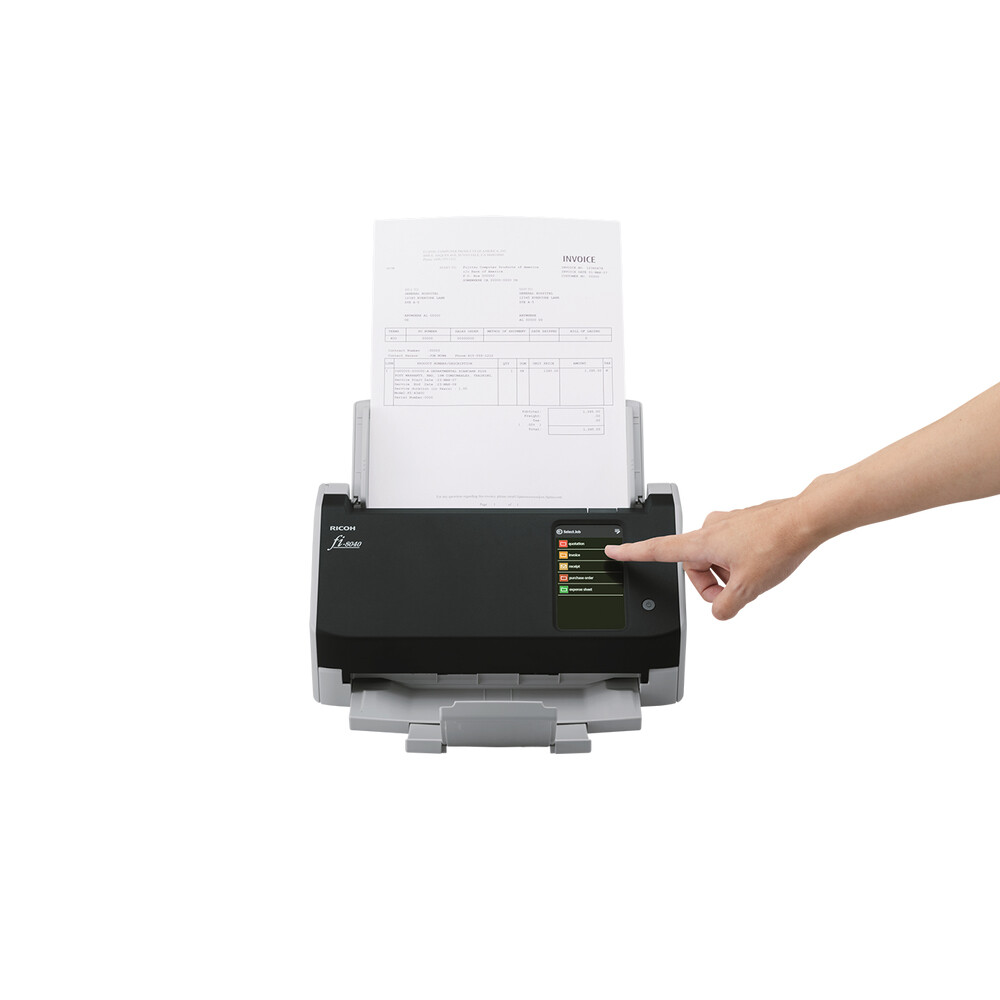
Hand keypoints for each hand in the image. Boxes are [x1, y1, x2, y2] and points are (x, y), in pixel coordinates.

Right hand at [605, 497, 821, 619]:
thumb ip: (726, 607)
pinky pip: (731, 550)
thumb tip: (720, 611)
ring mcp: (727, 524)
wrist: (806, 519)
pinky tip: (762, 563)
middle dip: (711, 583)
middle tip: (735, 592)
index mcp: (702, 542)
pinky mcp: (743, 523)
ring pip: (715, 559)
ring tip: (753, 576)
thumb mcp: (748, 589)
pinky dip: (741, 562)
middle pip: (694, 566)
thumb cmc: (778, 544)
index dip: (632, 553)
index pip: (657, 550)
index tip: (613, 550)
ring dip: (729, 573)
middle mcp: (710, 528)